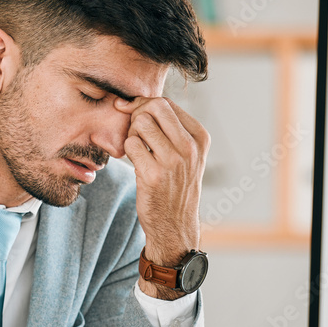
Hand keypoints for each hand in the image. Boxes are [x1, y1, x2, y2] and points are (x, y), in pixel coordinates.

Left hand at [114, 97, 208, 297]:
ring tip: (138, 152)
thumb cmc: (174, 184)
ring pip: (140, 124)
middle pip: (153, 108)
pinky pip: (131, 146)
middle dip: (137, 115)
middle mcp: (190, 147)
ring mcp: (174, 161)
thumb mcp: (185, 154)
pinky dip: (128, 152)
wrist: (175, 224)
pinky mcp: (154, 175)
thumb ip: (167, 127)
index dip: (143, 105)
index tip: (132, 114)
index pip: (166, 103)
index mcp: (200, 137)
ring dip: (132, 135)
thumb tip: (130, 102)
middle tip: (134, 133)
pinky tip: (136, 164)